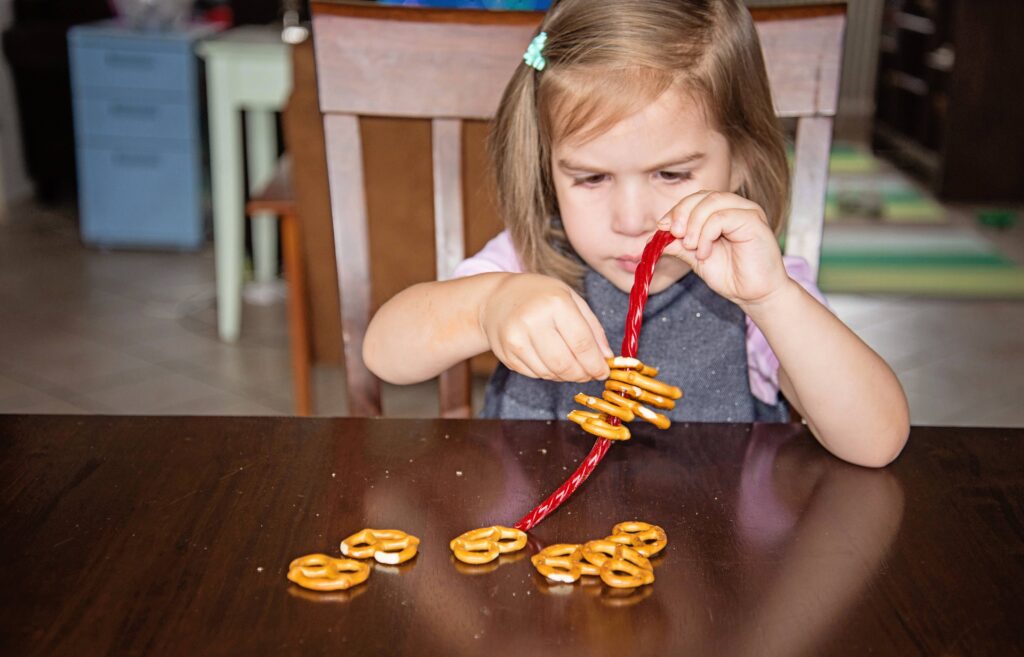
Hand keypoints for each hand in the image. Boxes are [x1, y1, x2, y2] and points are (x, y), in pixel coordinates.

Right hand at [480, 273, 612, 381]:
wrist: (496, 299)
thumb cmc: (539, 296)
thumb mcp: (571, 299)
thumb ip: (592, 328)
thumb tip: (607, 358)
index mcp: (555, 303)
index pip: (582, 344)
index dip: (596, 364)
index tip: (604, 372)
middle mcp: (533, 321)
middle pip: (565, 364)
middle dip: (582, 374)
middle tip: (589, 373)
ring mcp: (516, 339)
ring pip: (550, 373)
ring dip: (566, 375)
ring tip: (570, 364)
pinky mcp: (506, 355)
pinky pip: (535, 375)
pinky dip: (549, 373)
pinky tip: (549, 360)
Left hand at [658, 191, 788, 306]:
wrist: (754, 295)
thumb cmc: (731, 276)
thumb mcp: (695, 258)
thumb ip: (678, 244)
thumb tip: (655, 235)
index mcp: (723, 212)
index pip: (695, 199)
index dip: (676, 211)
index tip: (662, 228)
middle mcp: (736, 207)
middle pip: (702, 196)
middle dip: (682, 213)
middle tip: (674, 234)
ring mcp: (746, 211)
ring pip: (712, 202)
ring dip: (694, 224)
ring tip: (690, 247)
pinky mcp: (754, 221)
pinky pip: (722, 217)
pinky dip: (706, 234)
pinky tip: (704, 252)